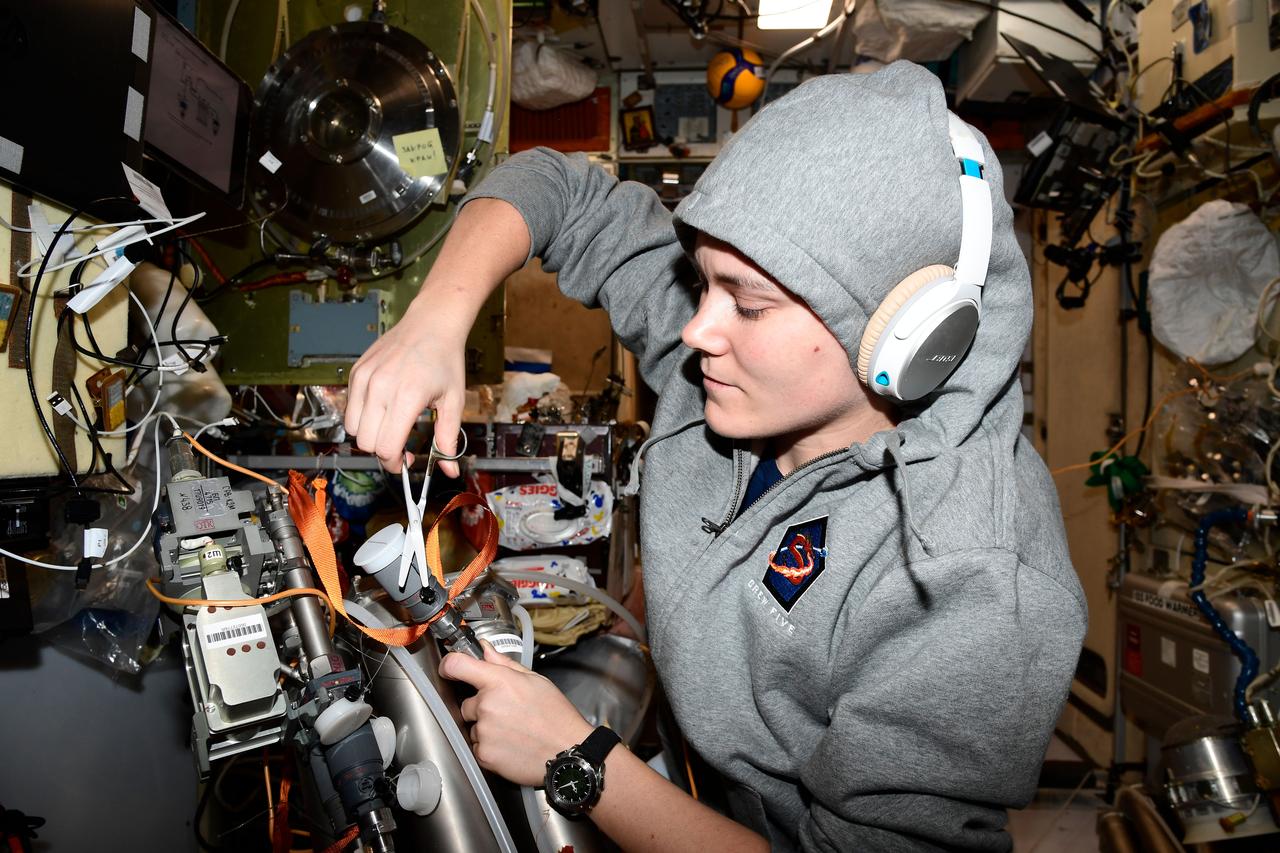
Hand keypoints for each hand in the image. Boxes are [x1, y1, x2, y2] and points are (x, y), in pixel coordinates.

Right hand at [344, 301, 465, 474]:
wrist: (431, 323)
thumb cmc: (445, 360)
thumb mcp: (453, 402)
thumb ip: (448, 439)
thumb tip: (450, 470)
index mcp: (406, 397)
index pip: (385, 447)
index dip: (395, 463)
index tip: (406, 462)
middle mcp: (380, 388)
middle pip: (366, 443)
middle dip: (383, 452)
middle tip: (401, 446)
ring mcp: (364, 379)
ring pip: (352, 429)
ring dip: (370, 435)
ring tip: (390, 426)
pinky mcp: (356, 372)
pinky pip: (349, 408)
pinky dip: (362, 417)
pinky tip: (382, 408)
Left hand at [439, 641, 592, 786]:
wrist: (567, 751)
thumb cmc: (556, 716)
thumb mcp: (535, 681)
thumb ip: (504, 664)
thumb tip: (485, 650)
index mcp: (499, 682)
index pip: (457, 665)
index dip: (449, 665)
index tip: (449, 668)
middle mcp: (487, 705)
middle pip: (467, 703)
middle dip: (482, 706)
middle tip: (508, 712)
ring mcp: (484, 731)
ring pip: (474, 726)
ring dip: (486, 728)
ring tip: (513, 730)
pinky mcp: (484, 754)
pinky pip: (477, 746)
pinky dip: (490, 746)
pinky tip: (510, 744)